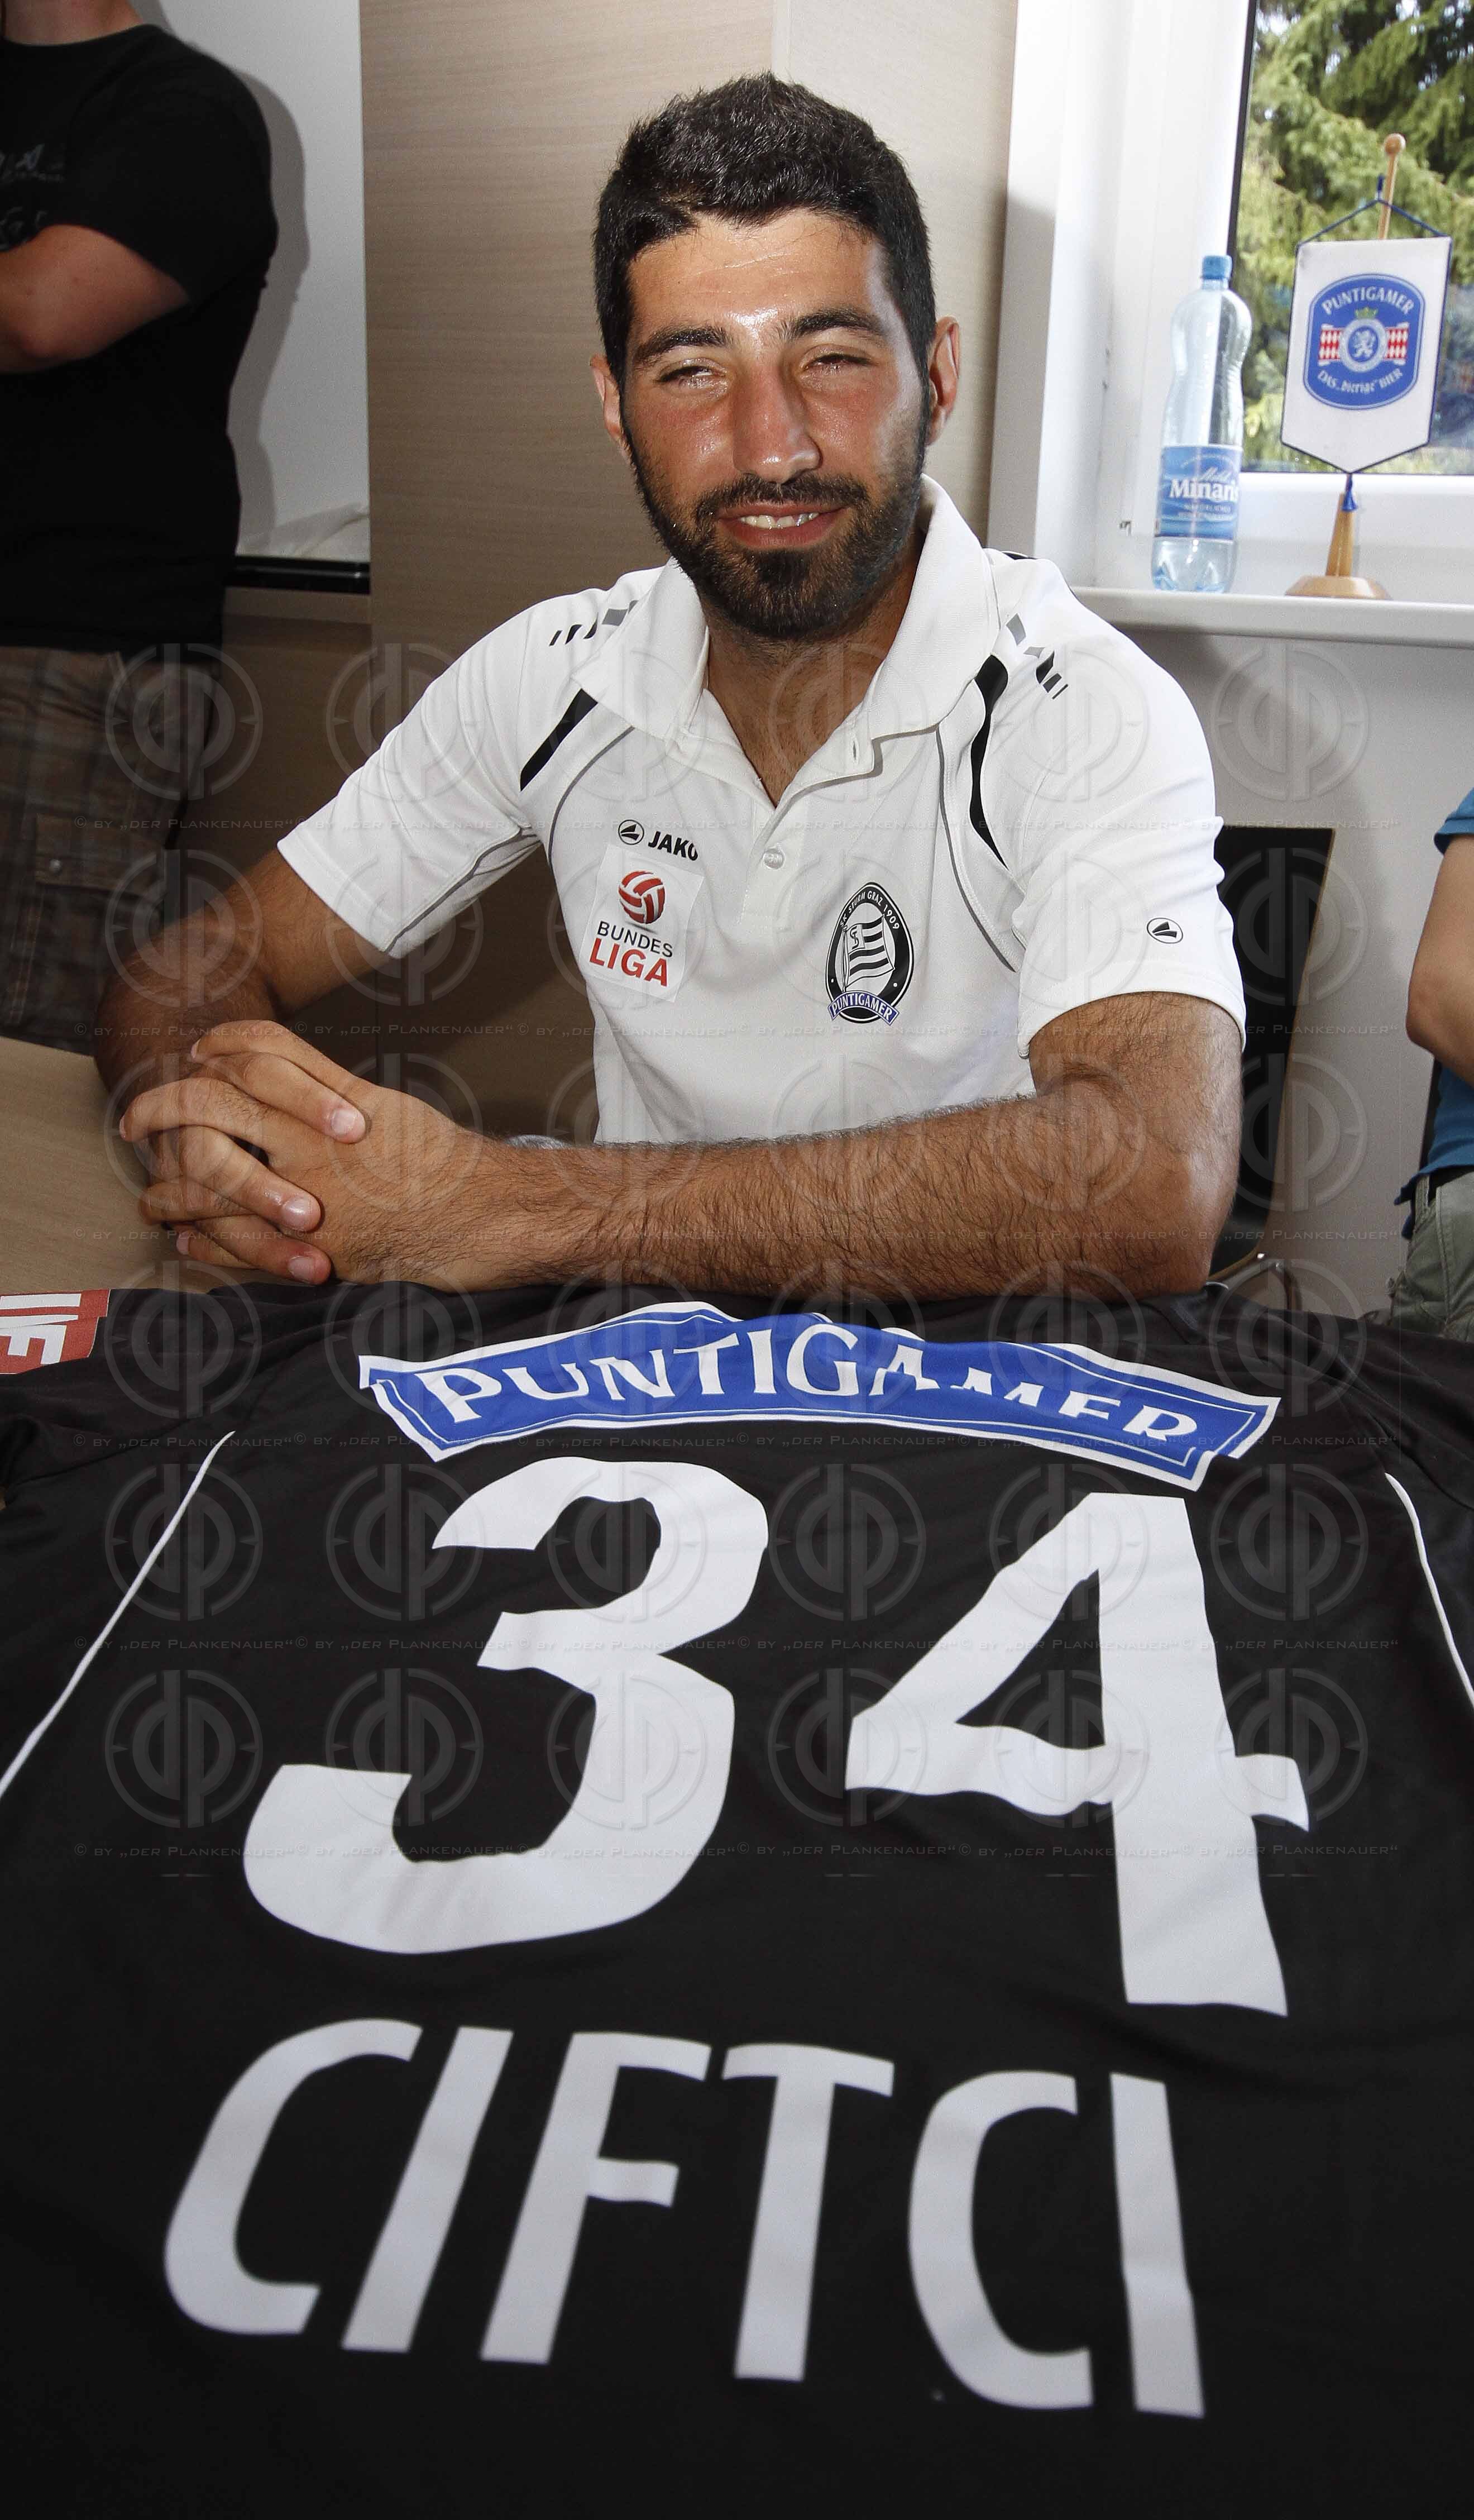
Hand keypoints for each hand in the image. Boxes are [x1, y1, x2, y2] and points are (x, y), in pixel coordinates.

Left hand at [127, 1021, 501, 1285]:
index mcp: (328, 1102)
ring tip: (149, 1193)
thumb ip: (330, 1090)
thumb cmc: (441, 1163)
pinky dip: (203, 1238)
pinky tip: (185, 1237)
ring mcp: (304, 1196)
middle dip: (163, 1109)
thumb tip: (283, 1073)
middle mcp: (308, 1142)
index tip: (193, 1054)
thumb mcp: (386, 1107)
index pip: (254, 1055)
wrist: (481, 1217)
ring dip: (170, 1184)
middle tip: (134, 1120)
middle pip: (213, 1107)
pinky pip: (237, 1242)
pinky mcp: (309, 1248)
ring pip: (212, 1179)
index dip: (216, 1047)